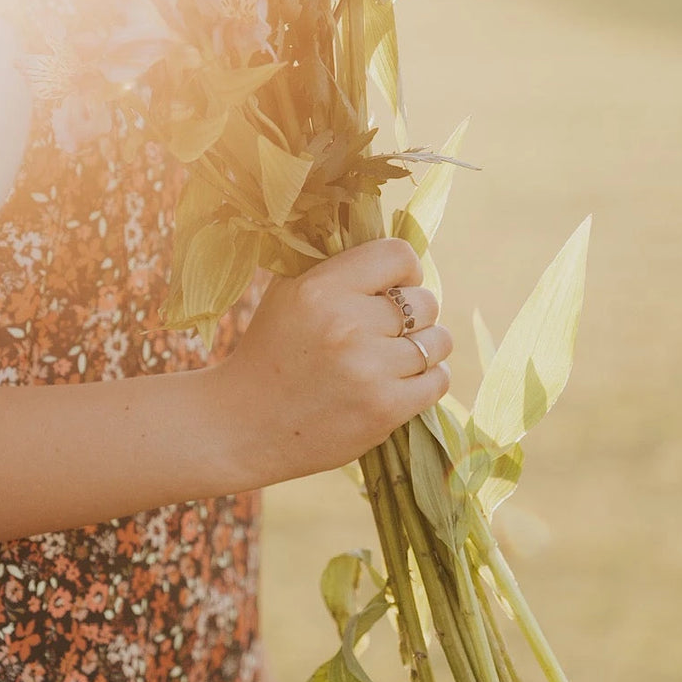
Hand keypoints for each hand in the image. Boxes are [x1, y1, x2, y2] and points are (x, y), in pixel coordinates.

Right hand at [216, 238, 452, 486]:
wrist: (242, 426)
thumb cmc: (271, 353)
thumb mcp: (287, 293)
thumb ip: (336, 267)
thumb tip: (398, 255)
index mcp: (321, 288)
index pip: (399, 255)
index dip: (405, 271)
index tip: (393, 288)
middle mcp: (347, 325)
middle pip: (425, 301)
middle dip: (413, 315)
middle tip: (385, 332)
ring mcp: (368, 369)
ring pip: (438, 341)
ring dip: (424, 348)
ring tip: (393, 358)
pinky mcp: (384, 409)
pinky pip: (438, 380)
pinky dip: (426, 380)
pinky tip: (400, 382)